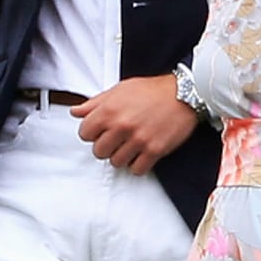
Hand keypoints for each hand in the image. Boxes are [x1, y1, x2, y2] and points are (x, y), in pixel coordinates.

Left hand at [70, 74, 197, 174]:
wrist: (184, 93)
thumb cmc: (151, 90)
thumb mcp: (119, 90)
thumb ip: (95, 103)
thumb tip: (75, 112)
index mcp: (109, 110)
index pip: (84, 133)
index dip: (91, 133)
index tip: (100, 131)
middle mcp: (122, 125)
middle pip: (98, 152)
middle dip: (105, 147)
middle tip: (116, 140)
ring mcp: (138, 140)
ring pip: (116, 162)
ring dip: (121, 156)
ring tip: (130, 145)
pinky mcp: (154, 150)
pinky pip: (136, 169)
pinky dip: (137, 164)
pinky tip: (141, 153)